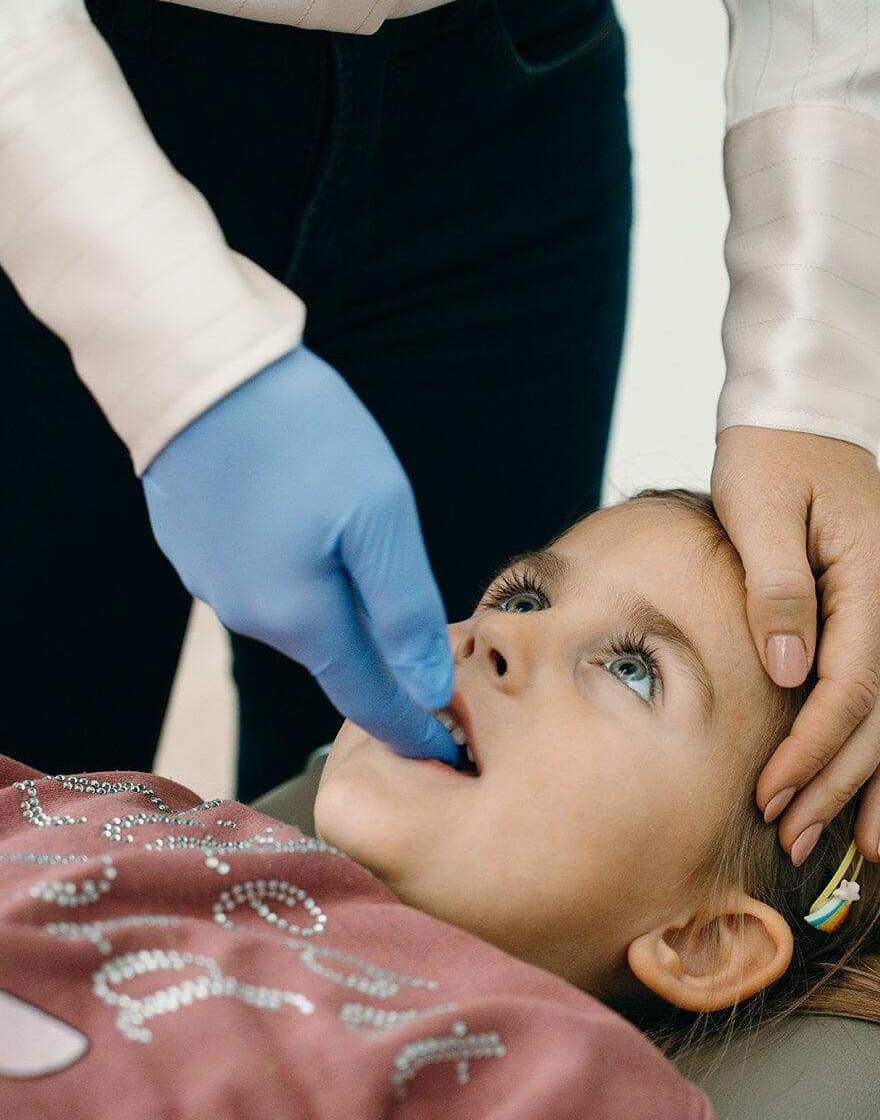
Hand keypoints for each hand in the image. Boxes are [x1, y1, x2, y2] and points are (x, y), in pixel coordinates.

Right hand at [142, 346, 459, 766]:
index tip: (446, 754)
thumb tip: (428, 687)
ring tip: (370, 564)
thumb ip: (403, 611)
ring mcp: (212, 580)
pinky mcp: (194, 544)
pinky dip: (297, 565)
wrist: (193, 365)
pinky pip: (262, 573)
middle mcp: (249, 615)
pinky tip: (307, 520)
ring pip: (298, 609)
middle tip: (430, 657)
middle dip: (380, 659)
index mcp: (298, 618)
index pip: (366, 697)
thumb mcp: (377, 518)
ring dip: (338, 601)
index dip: (411, 727)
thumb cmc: (298, 433)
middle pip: (334, 651)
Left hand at [710, 426, 879, 865]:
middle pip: (879, 717)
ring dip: (877, 784)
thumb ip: (774, 591)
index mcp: (872, 577)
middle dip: (838, 786)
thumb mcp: (756, 508)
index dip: (810, 751)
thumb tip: (788, 673)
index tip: (770, 795)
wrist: (800, 413)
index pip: (847, 690)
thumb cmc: (768, 455)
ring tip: (862, 851)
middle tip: (792, 839)